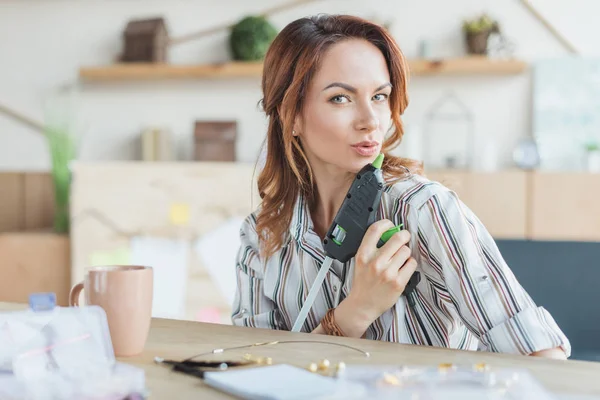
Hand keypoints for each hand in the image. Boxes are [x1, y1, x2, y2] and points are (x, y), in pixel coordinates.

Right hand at [336, 219, 416, 334]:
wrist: (363, 304)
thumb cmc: (363, 282)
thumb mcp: (361, 261)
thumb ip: (372, 247)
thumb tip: (390, 232)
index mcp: (363, 254)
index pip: (375, 230)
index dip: (386, 223)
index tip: (390, 224)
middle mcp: (375, 262)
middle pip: (397, 238)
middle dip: (404, 236)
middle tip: (404, 237)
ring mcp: (388, 273)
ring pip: (406, 251)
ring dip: (405, 253)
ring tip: (400, 259)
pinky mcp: (398, 282)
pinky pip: (411, 264)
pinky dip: (409, 264)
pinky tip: (403, 268)